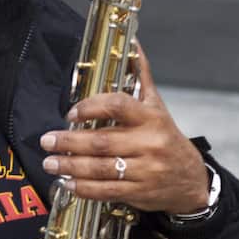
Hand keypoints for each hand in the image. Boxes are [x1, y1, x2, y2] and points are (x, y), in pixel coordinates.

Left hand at [39, 42, 209, 216]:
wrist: (191, 180)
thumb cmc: (167, 139)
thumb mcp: (158, 107)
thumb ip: (141, 78)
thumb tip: (133, 45)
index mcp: (151, 118)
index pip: (118, 106)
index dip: (91, 108)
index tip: (71, 114)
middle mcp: (149, 143)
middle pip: (102, 141)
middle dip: (69, 142)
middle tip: (47, 140)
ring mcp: (145, 170)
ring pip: (100, 168)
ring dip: (70, 166)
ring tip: (50, 163)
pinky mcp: (139, 192)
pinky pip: (106, 191)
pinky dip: (83, 188)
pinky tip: (67, 183)